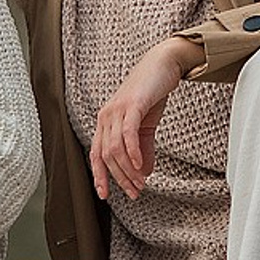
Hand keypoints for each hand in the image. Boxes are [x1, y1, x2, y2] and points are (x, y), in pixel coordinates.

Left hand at [90, 36, 195, 200]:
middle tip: (135, 192)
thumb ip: (143, 149)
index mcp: (105, 122)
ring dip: (128, 170)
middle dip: (120, 178)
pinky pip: (128, 133)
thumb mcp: (145, 125)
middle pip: (106, 156)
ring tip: (140, 184)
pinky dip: (133, 152)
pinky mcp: (132, 104)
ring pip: (116, 148)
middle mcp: (106, 116)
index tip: (105, 195)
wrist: (163, 64)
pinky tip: (140, 167)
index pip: (96, 154)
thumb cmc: (152, 93)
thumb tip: (143, 172)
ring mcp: (117, 109)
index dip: (100, 176)